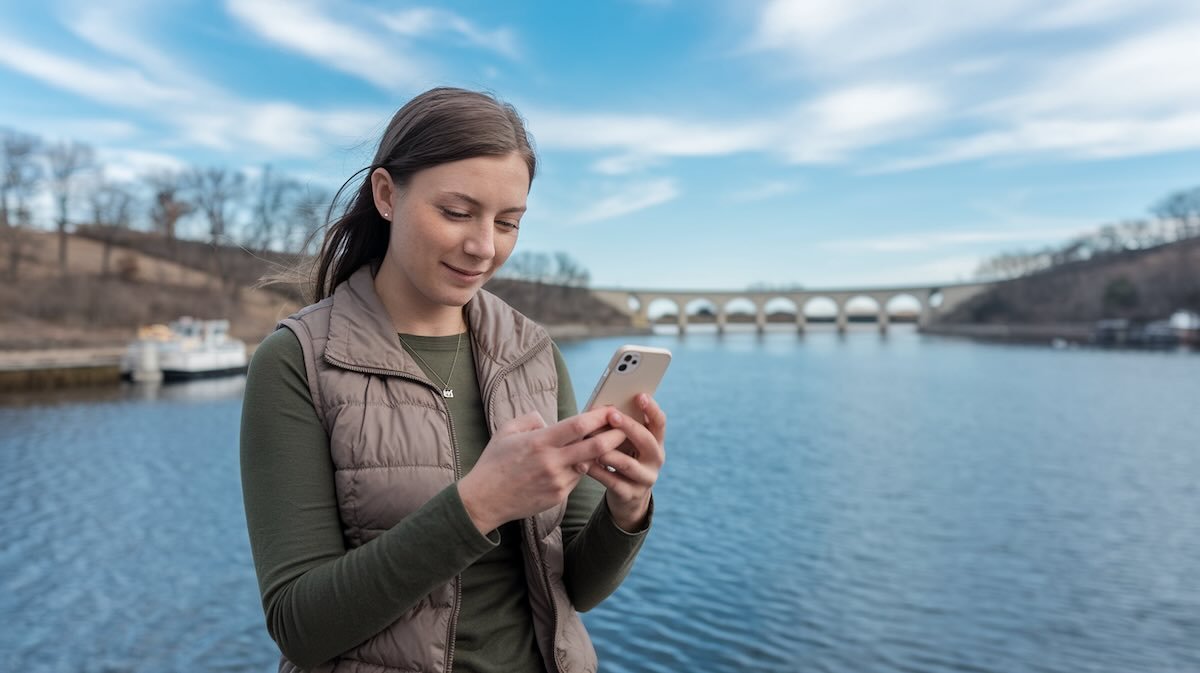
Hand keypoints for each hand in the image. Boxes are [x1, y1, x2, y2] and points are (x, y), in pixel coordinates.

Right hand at [458, 407, 627, 533]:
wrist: (484, 500)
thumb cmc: (494, 462)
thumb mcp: (507, 432)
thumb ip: (530, 419)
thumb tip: (549, 419)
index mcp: (540, 442)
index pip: (578, 425)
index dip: (599, 416)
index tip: (611, 410)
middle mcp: (552, 462)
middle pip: (596, 447)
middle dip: (615, 436)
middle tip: (625, 428)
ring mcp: (557, 482)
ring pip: (588, 464)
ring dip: (596, 454)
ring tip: (605, 443)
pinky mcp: (558, 496)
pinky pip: (576, 479)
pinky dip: (578, 469)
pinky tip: (575, 463)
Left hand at [588, 394, 666, 530]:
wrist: (628, 495)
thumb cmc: (624, 457)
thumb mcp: (627, 442)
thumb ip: (620, 427)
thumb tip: (602, 407)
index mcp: (657, 441)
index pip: (659, 422)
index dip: (651, 409)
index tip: (639, 395)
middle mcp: (656, 459)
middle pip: (646, 440)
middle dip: (629, 426)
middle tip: (612, 416)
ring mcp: (645, 478)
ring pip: (628, 464)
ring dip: (609, 452)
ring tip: (593, 444)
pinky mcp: (631, 494)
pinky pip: (613, 482)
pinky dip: (597, 472)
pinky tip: (584, 464)